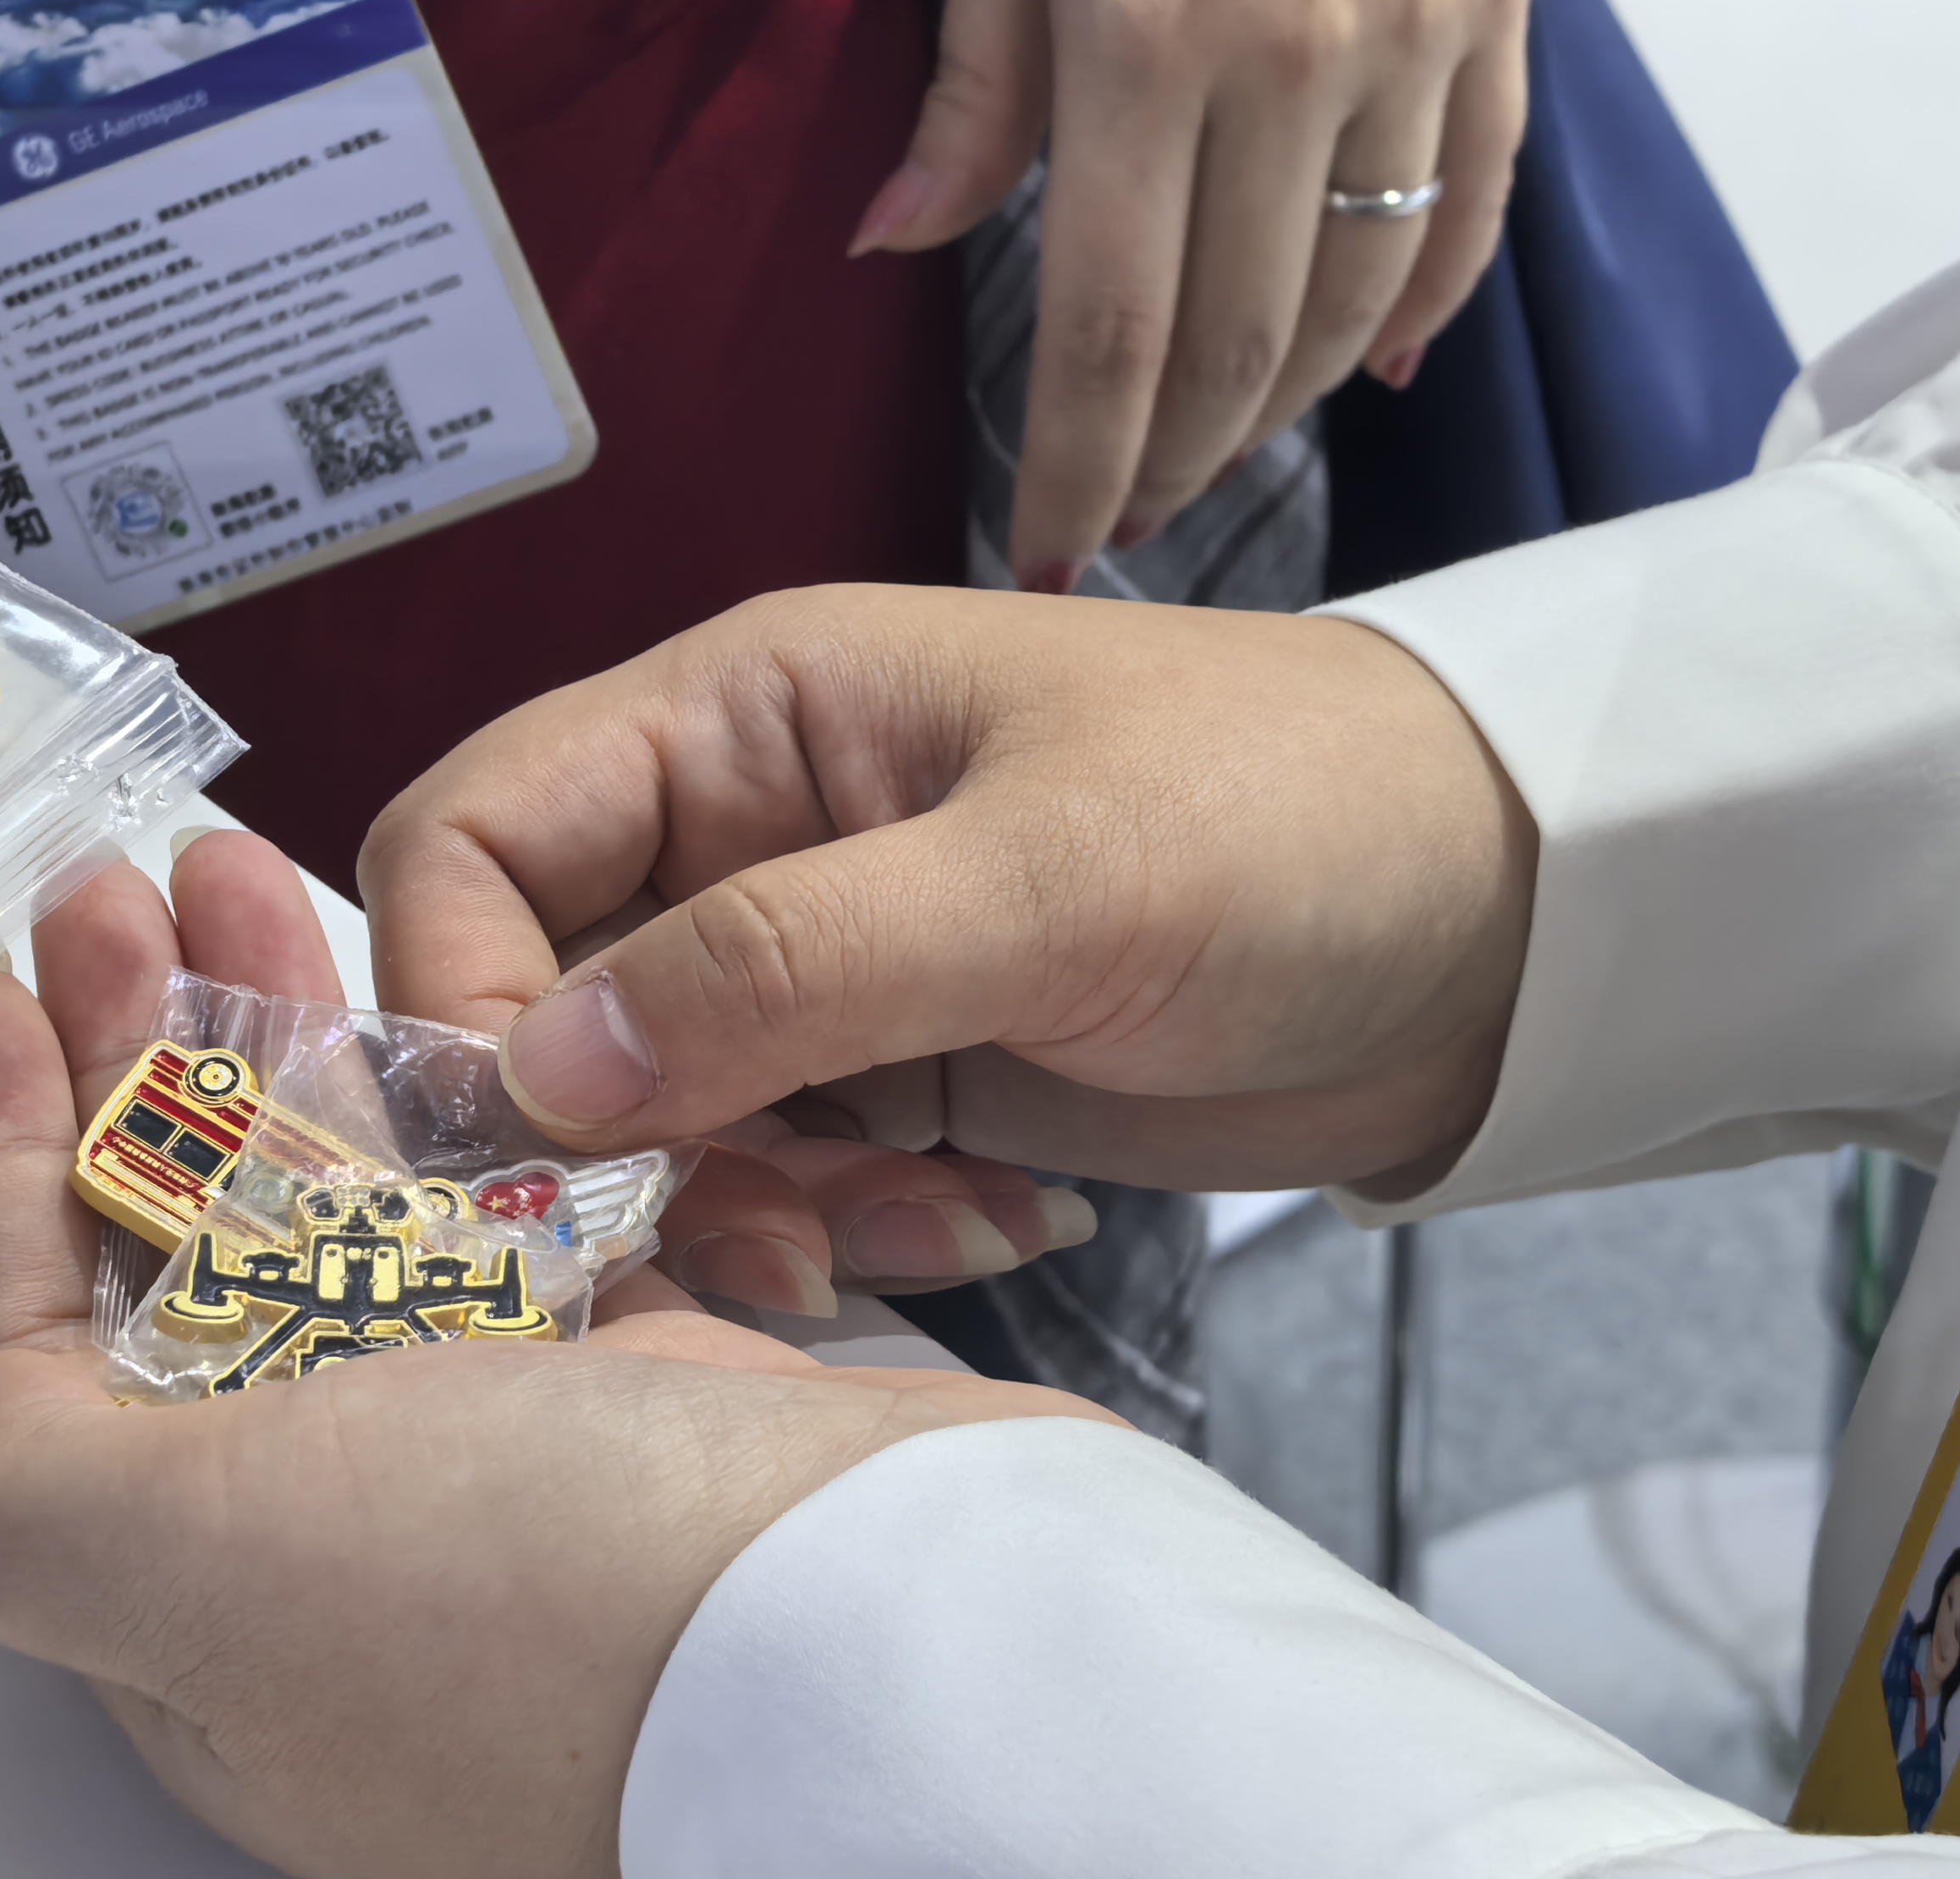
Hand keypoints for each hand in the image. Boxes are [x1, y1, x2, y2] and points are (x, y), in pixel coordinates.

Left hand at [0, 828, 1107, 1878]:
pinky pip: (518, 1207)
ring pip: (354, 1204)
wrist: (906, 1655)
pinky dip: (465, 1086)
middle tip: (120, 883)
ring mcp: (512, 1469)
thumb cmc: (523, 1616)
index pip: (36, 1354)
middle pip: (191, 1251)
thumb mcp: (187, 1573)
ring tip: (246, 862)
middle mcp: (343, 1547)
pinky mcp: (661, 1393)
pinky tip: (446, 977)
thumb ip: (27, 1484)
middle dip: (141, 1053)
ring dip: (289, 1030)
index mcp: (201, 1614)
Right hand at [359, 585, 1539, 1200]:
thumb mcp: (1047, 880)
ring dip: (732, 1213)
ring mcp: (808, 964)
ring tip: (895, 1244)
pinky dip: (835, 1232)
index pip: (470, 835)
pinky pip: (769, 1180)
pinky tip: (980, 1227)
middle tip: (730, 1246)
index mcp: (739, 712)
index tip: (538, 1150)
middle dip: (603, 1144)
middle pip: (535, 1000)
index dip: (455, 991)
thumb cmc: (1290, 819)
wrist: (1505, 920)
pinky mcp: (883, 1075)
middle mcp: (738, 831)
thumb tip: (541, 1072)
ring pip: (642, 1119)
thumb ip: (790, 962)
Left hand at [853, 0, 1557, 589]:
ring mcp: (1416, 42)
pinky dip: (1426, 307)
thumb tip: (894, 243)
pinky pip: (1472, 207)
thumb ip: (971, 86)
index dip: (1078, 467)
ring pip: (1358, 298)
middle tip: (1123, 527)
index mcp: (1144, 34)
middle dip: (1173, 466)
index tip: (1047, 553)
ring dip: (1283, 407)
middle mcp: (1295, 61)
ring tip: (1215, 456)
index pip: (1112, 325)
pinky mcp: (1497, 12)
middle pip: (1239, 344)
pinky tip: (1381, 371)